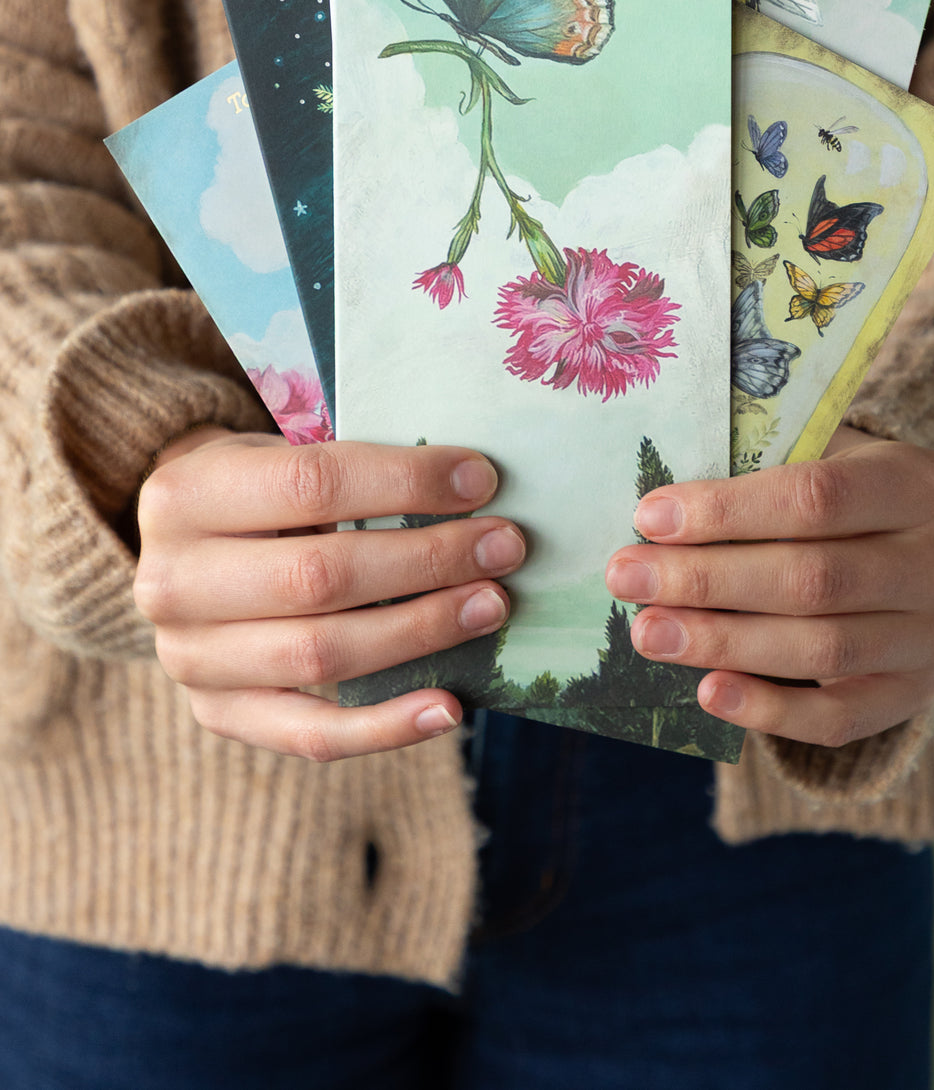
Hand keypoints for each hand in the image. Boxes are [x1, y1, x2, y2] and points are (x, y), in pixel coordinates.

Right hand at [134, 429, 522, 759]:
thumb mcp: (278, 455)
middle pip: (320, 576)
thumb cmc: (258, 491)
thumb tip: (469, 491)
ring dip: (421, 632)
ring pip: (321, 655)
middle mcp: (171, 583)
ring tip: (490, 606)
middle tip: (504, 547)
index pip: (312, 484)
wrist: (187, 549)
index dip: (405, 482)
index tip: (480, 481)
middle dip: (427, 561)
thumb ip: (352, 472)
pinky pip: (312, 736)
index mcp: (184, 496)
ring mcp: (190, 659)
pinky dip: (387, 727)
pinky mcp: (220, 715)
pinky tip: (450, 707)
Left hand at [604, 427, 933, 748]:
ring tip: (649, 633)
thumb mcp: (817, 452)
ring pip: (822, 650)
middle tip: (628, 578)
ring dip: (724, 644)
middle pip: (815, 580)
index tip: (648, 516)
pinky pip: (838, 719)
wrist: (908, 549)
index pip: (819, 497)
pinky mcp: (915, 694)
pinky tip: (707, 692)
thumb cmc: (839, 489)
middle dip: (708, 580)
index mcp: (928, 483)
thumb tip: (656, 509)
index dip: (728, 511)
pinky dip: (768, 711)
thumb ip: (757, 466)